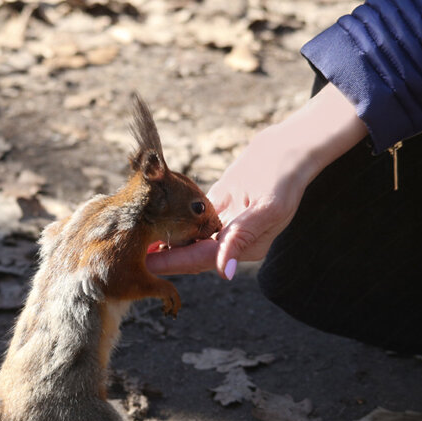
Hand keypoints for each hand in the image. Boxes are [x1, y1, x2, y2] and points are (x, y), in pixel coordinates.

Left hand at [146, 83, 367, 278]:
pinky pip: (192, 218)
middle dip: (163, 255)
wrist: (290, 147)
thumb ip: (242, 238)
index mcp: (247, 248)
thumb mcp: (267, 209)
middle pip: (192, 252)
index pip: (202, 259)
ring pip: (189, 237)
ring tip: (134, 239)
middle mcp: (235, 242)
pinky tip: (151, 217)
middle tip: (130, 255)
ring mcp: (226, 224)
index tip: (146, 265)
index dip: (173, 263)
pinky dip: (173, 219)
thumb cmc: (284, 177)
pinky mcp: (220, 206)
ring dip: (164, 239)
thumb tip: (224, 272)